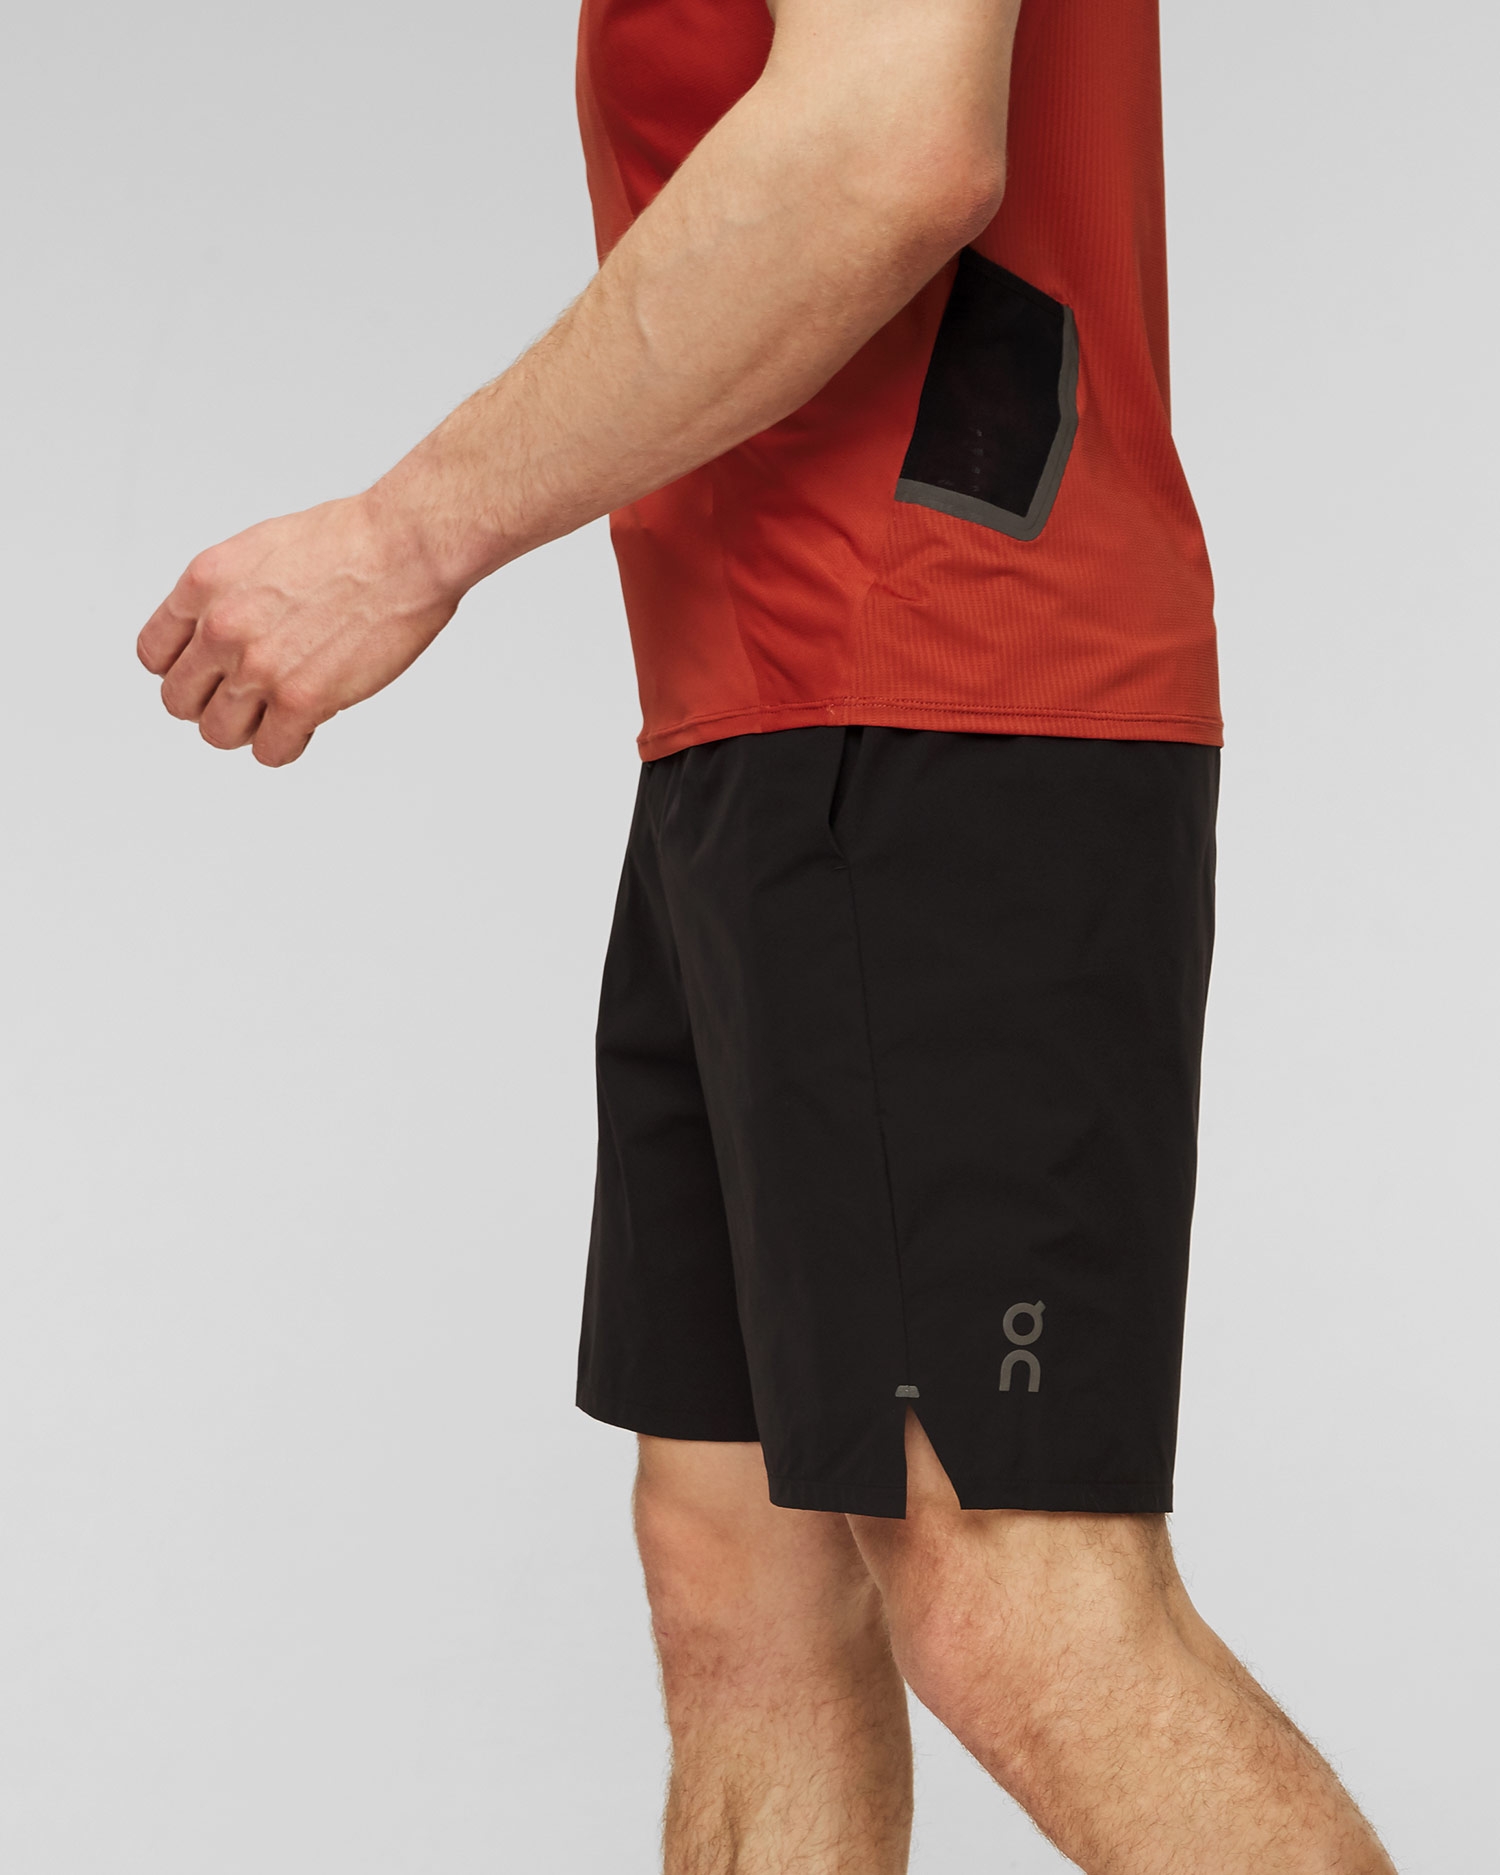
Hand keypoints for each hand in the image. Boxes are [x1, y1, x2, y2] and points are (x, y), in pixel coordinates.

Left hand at [137, 493, 461, 766]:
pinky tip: (306, 724)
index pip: (154, 654)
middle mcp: (222, 629)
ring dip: (246, 728)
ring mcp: (259, 669)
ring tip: (276, 713)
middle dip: (210, 703)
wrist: (403, 549)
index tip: (207, 673)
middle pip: (178, 701)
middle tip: (244, 698)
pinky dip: (286, 744)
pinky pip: (270, 752)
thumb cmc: (351, 540)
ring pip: (217, 733)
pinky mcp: (302, 702)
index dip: (183, 669)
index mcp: (203, 585)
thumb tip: (222, 630)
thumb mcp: (259, 549)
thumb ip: (228, 593)